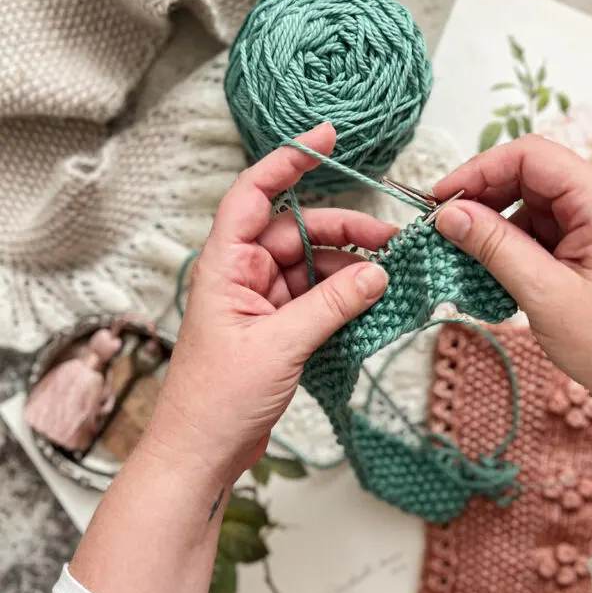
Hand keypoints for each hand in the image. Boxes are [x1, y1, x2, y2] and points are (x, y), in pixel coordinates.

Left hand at [145, 123, 392, 484]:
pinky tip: (370, 303)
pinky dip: (343, 299)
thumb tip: (378, 273)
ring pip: (313, 267)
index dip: (288, 160)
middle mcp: (243, 275)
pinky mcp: (278, 330)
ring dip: (348, 270)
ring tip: (388, 278)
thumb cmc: (217, 399)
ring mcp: (262, 303)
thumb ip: (332, 305)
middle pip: (298, 232)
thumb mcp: (280, 345)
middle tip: (390, 240)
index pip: (254, 194)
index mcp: (225, 265)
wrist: (202, 454)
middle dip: (344, 232)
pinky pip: (317, 299)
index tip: (328, 138)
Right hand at [433, 135, 591, 426]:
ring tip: (464, 253)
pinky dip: (512, 243)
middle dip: (484, 196)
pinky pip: (542, 229)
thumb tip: (449, 213)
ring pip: (532, 203)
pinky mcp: (591, 247)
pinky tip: (492, 267)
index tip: (440, 198)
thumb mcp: (542, 292)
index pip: (530, 156)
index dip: (479, 170)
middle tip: (444, 225)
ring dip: (495, 223)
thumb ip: (494, 245)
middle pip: (530, 174)